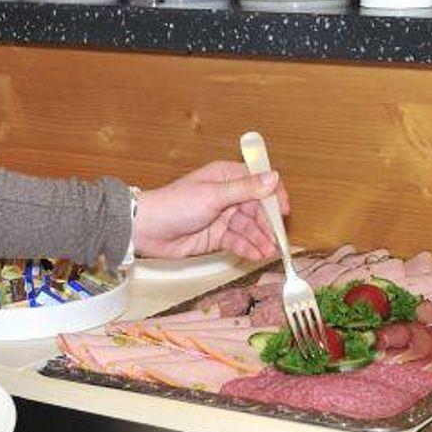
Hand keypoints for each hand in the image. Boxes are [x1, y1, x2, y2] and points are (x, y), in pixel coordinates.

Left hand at [132, 160, 287, 262]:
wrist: (147, 230)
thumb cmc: (175, 205)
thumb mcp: (213, 195)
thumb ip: (245, 189)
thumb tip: (273, 177)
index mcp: (227, 177)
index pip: (260, 182)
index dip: (274, 196)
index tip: (283, 211)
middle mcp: (227, 195)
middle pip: (258, 209)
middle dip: (268, 224)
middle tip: (277, 240)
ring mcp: (222, 217)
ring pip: (249, 228)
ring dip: (260, 239)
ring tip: (268, 252)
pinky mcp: (217, 236)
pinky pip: (238, 241)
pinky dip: (248, 248)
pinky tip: (256, 255)